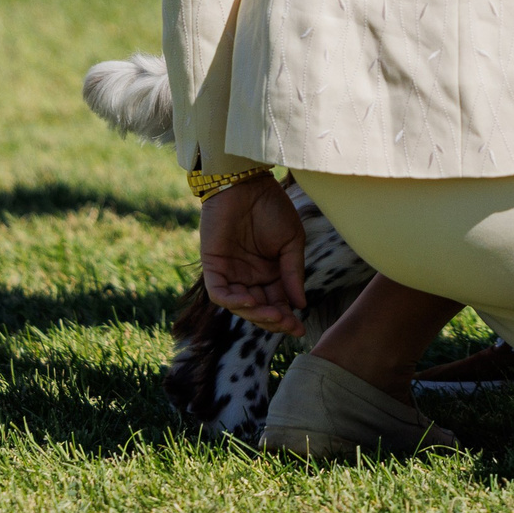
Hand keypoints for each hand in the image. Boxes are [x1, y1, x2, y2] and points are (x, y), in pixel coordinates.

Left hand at [198, 171, 306, 335]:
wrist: (247, 183)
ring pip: (240, 306)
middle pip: (259, 309)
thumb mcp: (291, 242)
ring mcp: (231, 273)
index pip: (277, 303)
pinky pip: (220, 293)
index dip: (287, 318)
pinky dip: (233, 302)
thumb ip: (293, 274)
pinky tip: (251, 300)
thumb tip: (300, 305)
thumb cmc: (272, 207)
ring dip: (256, 314)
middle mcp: (249, 277)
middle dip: (273, 320)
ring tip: (273, 314)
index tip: (299, 329)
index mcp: (270, 272)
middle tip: (287, 324)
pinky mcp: (213, 266)